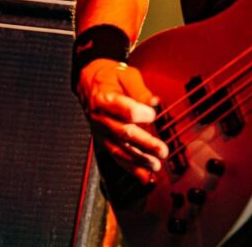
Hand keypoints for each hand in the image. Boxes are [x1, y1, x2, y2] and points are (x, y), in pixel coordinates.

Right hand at [76, 59, 168, 181]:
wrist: (89, 81)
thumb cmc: (111, 76)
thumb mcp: (126, 74)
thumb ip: (140, 89)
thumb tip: (154, 101)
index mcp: (104, 98)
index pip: (122, 110)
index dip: (139, 113)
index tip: (153, 114)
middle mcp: (100, 118)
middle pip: (123, 133)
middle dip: (144, 144)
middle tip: (162, 150)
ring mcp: (101, 131)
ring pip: (119, 149)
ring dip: (138, 160)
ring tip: (156, 165)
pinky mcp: (103, 140)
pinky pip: (116, 156)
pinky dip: (130, 168)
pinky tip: (144, 176)